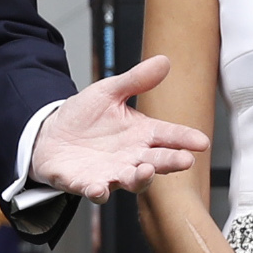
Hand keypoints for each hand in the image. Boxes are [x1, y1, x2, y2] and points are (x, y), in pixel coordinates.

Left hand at [27, 56, 210, 199]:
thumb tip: (163, 61)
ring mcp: (110, 173)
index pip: (168, 136)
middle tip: (185, 160)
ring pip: (131, 181)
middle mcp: (130, 157)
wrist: (50, 135)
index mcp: (140, 134)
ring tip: (146, 171)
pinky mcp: (86, 183)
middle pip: (157, 162)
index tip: (201, 141)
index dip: (185, 139)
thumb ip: (136, 80)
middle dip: (171, 162)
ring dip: (140, 179)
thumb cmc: (83, 116)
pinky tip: (100, 188)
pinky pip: (95, 191)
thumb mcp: (109, 92)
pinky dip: (98, 192)